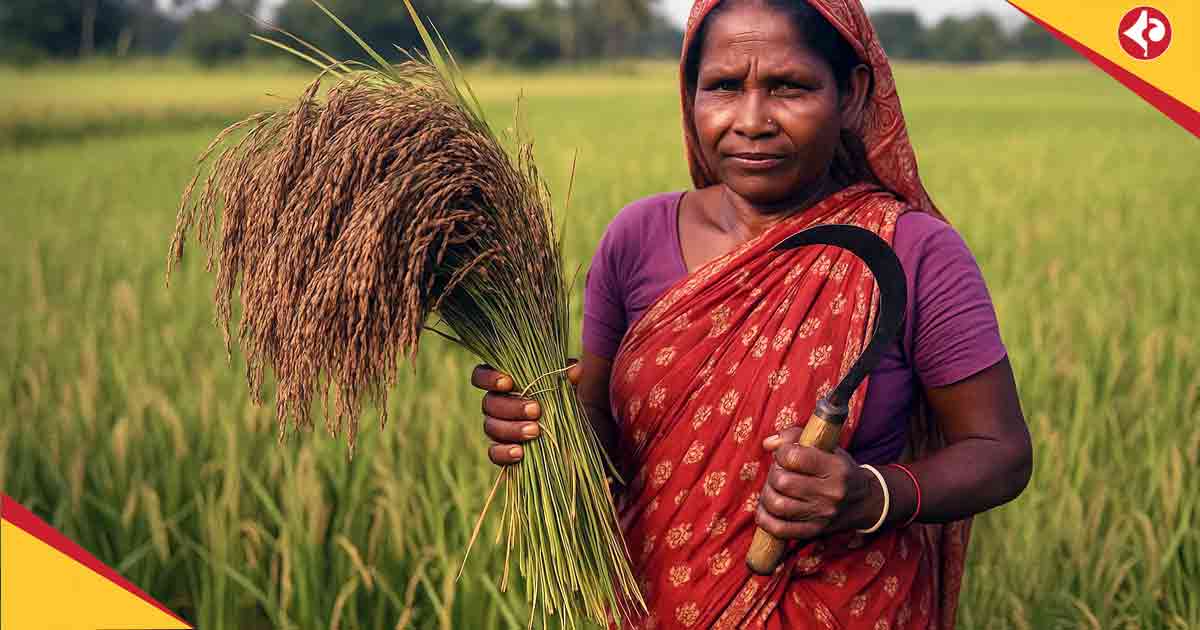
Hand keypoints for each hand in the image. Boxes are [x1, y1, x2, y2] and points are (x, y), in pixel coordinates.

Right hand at [472, 361, 580, 465]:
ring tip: (535, 432)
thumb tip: (575, 369)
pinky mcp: (500, 451)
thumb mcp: (566, 387)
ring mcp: (496, 428)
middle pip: (488, 403)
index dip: (488, 378)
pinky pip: (494, 453)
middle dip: (512, 407)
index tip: (508, 382)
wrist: (570, 434)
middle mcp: (495, 404)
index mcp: (504, 383)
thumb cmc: (561, 401)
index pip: (481, 375)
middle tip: (536, 410)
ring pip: (491, 427)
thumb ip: (566, 377)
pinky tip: (520, 452)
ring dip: (512, 429)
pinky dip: (505, 453)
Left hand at [755, 427, 878, 540]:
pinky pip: (780, 530)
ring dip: (767, 495)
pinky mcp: (814, 531)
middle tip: (780, 473)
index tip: (785, 455)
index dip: (782, 453)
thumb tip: (768, 444)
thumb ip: (795, 437)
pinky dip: (765, 519)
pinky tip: (766, 510)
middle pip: (782, 481)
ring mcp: (823, 515)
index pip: (794, 457)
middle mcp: (831, 492)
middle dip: (774, 474)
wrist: (865, 500)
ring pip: (777, 505)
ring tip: (774, 489)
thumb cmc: (839, 469)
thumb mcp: (826, 446)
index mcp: (835, 467)